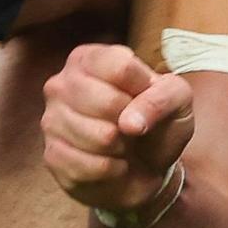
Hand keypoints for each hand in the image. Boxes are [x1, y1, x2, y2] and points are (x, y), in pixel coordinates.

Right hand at [42, 44, 193, 211]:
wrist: (146, 167)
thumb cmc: (157, 123)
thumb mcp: (177, 100)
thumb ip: (163, 97)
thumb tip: (129, 123)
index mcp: (90, 58)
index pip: (120, 66)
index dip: (143, 89)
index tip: (145, 98)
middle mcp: (61, 83)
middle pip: (106, 102)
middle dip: (131, 121)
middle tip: (133, 127)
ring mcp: (50, 119)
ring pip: (98, 137)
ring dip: (122, 148)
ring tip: (122, 144)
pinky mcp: (51, 154)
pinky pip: (87, 165)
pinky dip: (111, 169)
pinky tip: (112, 163)